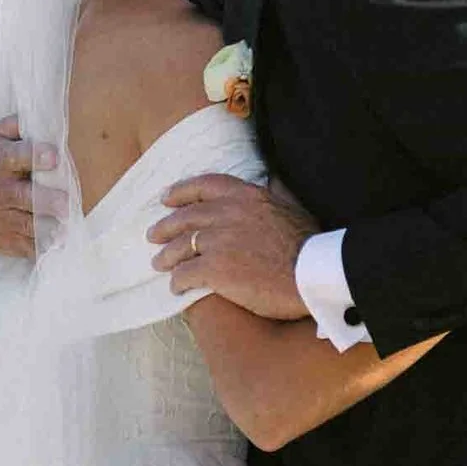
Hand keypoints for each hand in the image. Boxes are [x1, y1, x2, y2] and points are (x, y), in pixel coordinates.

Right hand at [0, 118, 63, 260]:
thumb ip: (14, 126)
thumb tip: (39, 116)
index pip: (14, 157)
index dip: (34, 156)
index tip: (54, 157)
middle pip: (24, 197)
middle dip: (46, 201)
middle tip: (66, 203)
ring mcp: (0, 218)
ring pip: (26, 225)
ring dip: (47, 228)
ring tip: (63, 227)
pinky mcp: (3, 239)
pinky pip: (23, 247)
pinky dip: (39, 248)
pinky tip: (55, 243)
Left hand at [148, 174, 317, 319]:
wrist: (313, 273)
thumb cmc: (309, 244)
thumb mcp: (292, 205)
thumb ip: (275, 191)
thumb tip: (272, 176)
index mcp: (245, 196)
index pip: (204, 185)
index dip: (181, 191)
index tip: (166, 198)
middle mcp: (226, 213)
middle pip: (185, 217)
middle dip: (165, 227)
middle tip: (153, 235)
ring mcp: (218, 241)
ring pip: (180, 247)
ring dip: (166, 256)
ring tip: (159, 264)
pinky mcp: (214, 269)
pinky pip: (184, 274)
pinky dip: (177, 282)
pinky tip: (176, 289)